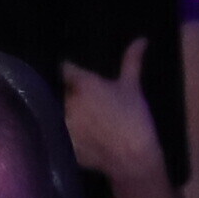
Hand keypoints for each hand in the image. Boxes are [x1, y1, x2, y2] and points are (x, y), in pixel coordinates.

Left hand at [60, 43, 161, 187]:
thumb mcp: (132, 87)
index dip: (68, 71)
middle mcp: (67, 102)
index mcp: (83, 84)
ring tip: (80, 117)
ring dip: (64, 111)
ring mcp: (62, 123)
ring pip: (56, 111)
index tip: (72, 73)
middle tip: (84, 99)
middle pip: (60, 91)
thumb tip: (142, 39)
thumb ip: (132, 61)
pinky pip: (59, 132)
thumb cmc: (133, 117)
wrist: (132, 158)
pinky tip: (79, 134)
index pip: (65, 69)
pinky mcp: (61, 142)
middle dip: (69, 93)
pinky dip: (65, 131)